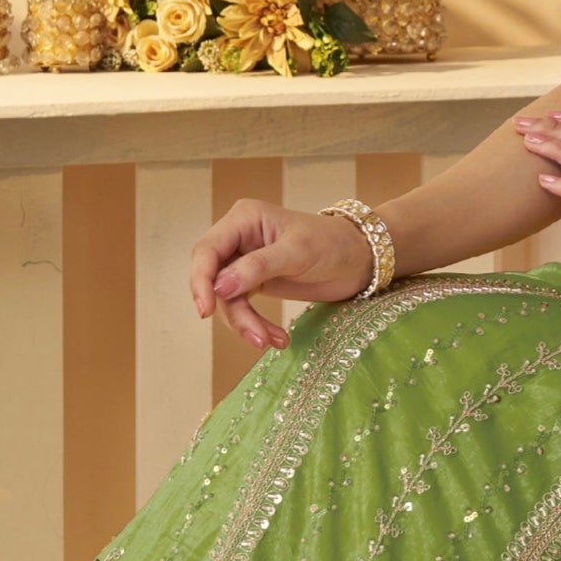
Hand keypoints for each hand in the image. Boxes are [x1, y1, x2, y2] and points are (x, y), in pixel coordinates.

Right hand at [190, 199, 374, 353]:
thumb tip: (219, 287)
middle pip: (212, 278)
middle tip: (253, 336)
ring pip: (227, 299)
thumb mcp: (297, 253)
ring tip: (272, 341)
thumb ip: (257, 267)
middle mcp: (238, 238)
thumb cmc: (333, 244)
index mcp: (243, 219)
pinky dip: (255, 325)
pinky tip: (276, 339)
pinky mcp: (254, 282)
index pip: (207, 250)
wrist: (360, 259)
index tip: (206, 310)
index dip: (200, 280)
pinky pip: (242, 307)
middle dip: (231, 310)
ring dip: (246, 323)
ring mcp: (244, 261)